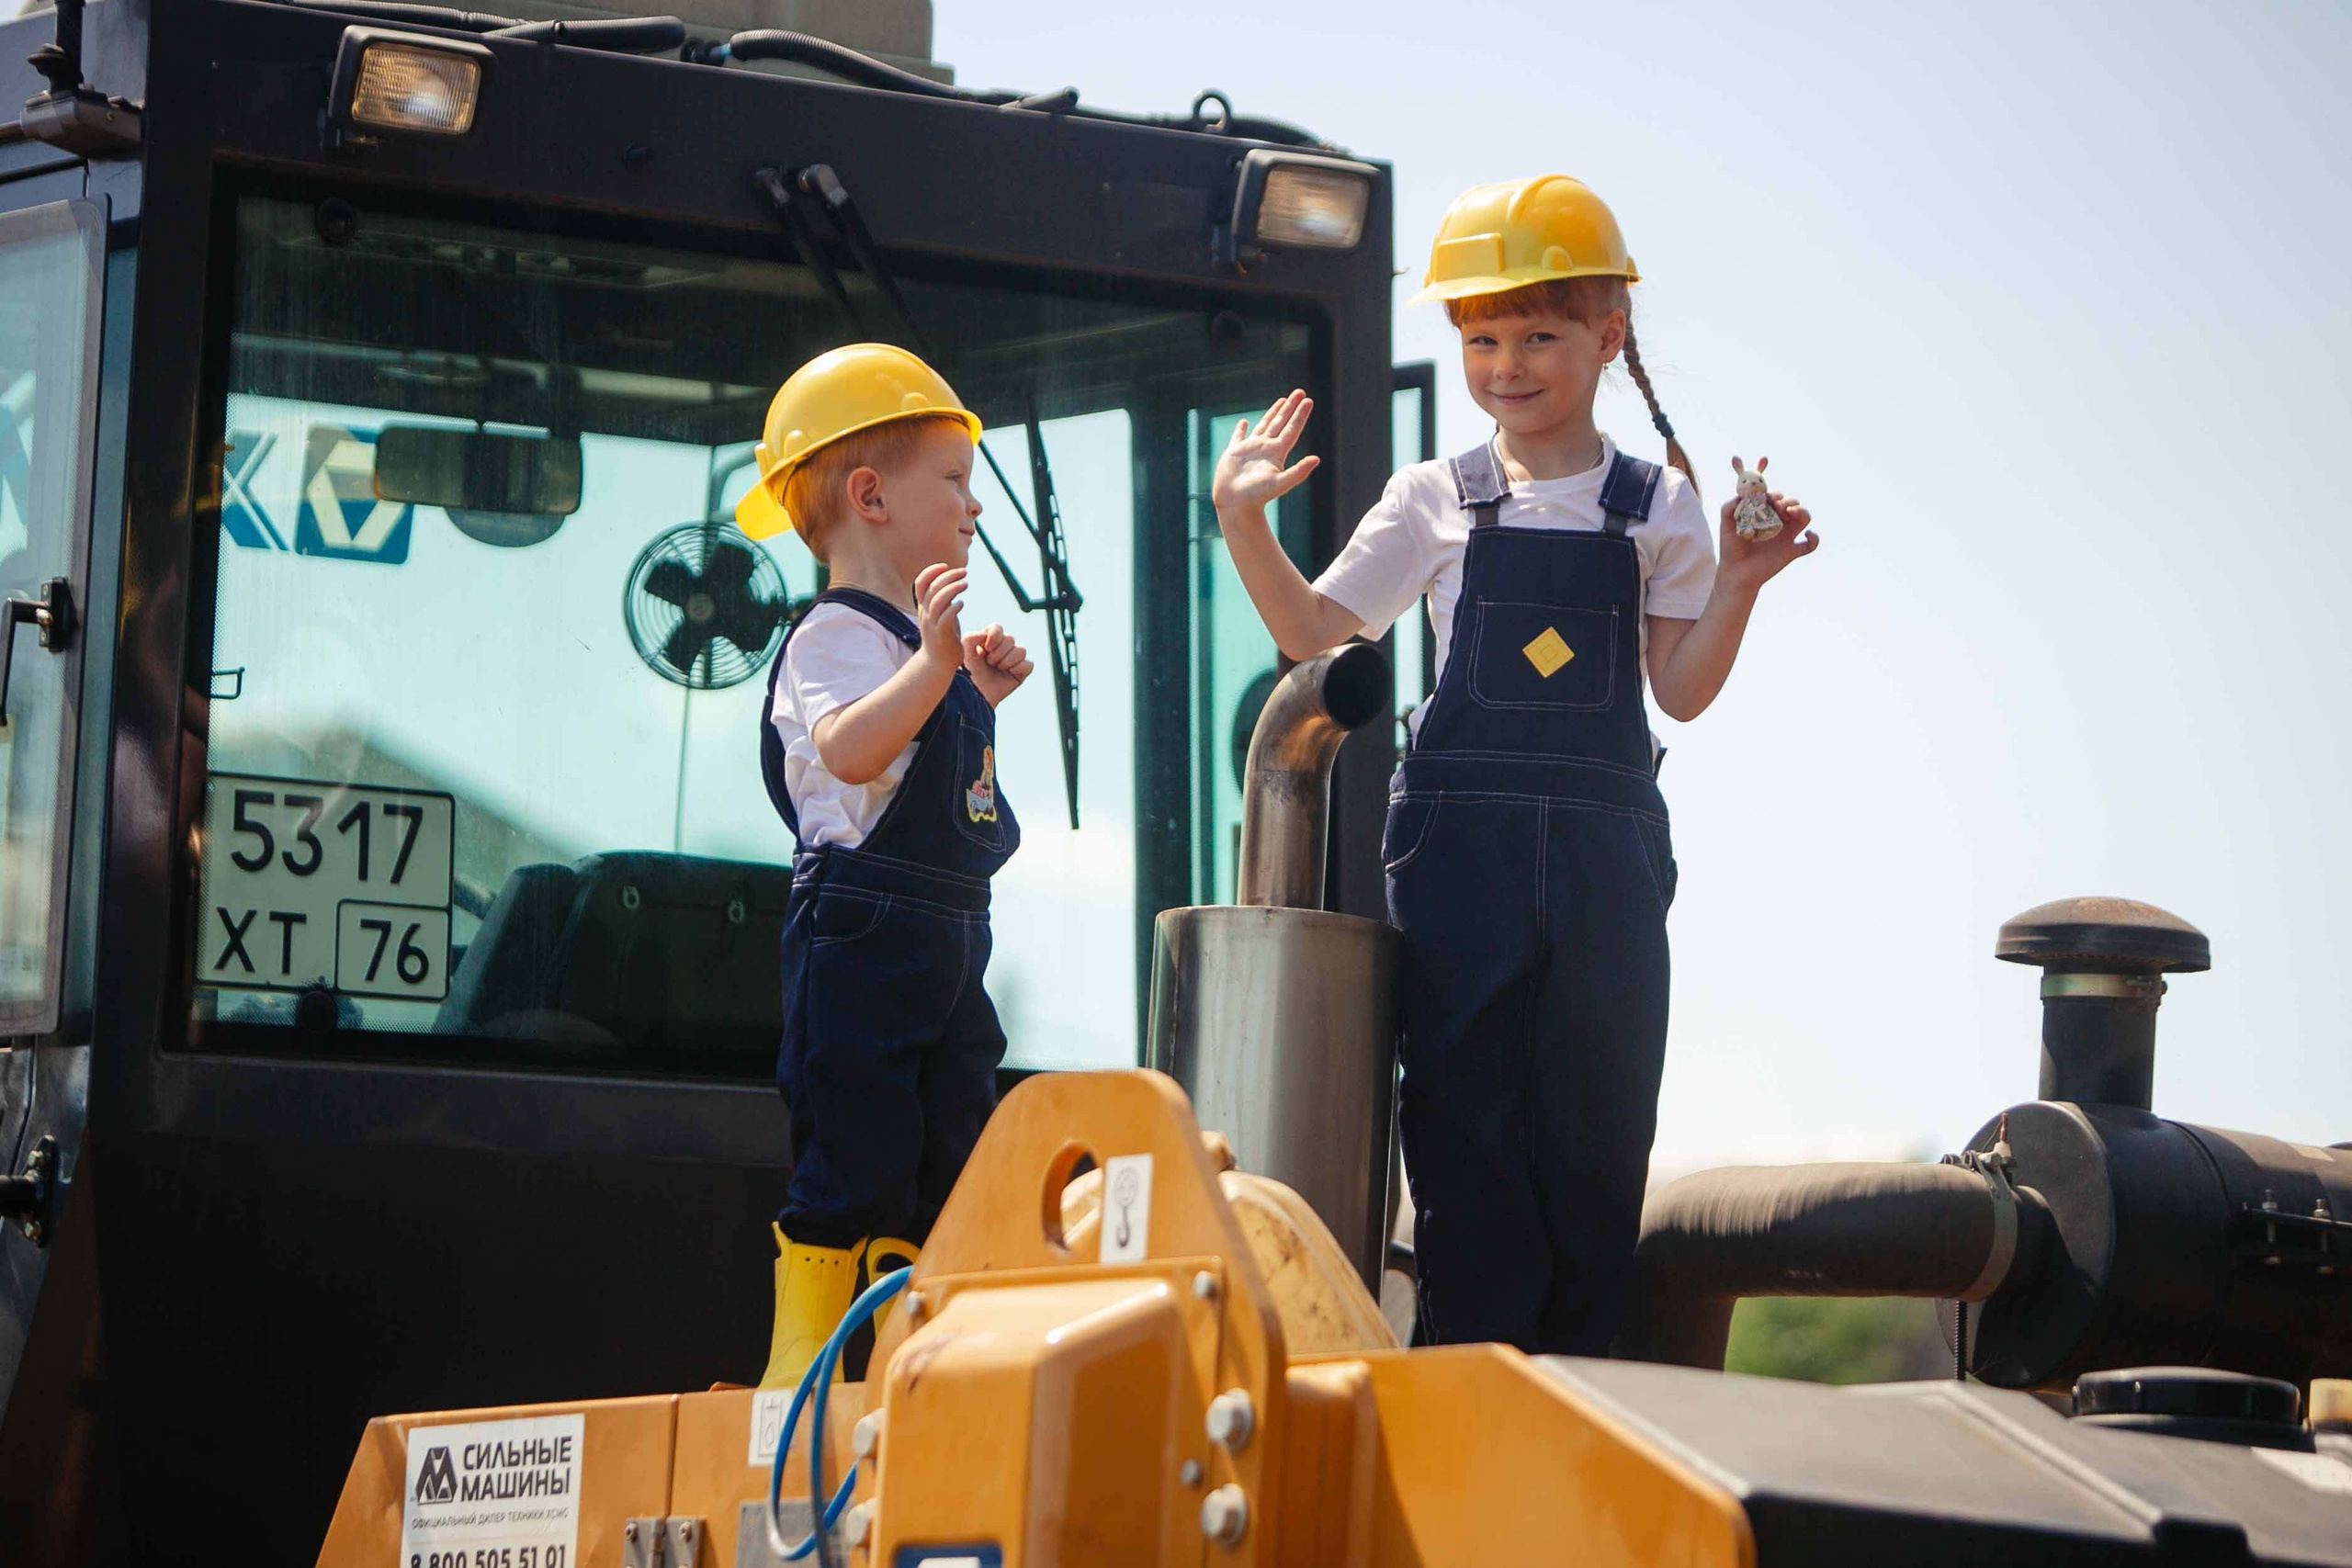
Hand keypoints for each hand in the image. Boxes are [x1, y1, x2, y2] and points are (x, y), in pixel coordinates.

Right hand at [913, 563, 966, 672]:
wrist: (937, 664)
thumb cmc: (942, 637)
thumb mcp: (940, 614)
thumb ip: (943, 599)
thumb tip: (952, 581)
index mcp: (923, 607)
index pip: (920, 583)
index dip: (931, 571)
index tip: (946, 566)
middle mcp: (925, 614)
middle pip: (932, 588)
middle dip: (948, 576)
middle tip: (965, 572)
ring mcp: (932, 625)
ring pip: (937, 601)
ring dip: (952, 589)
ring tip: (966, 584)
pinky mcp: (941, 635)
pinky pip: (945, 618)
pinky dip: (953, 608)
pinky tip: (961, 604)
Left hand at [962, 623, 1033, 705]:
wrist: (975, 695)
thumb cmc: (968, 674)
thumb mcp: (964, 653)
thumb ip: (970, 638)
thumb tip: (985, 633)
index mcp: (989, 640)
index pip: (998, 628)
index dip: (994, 637)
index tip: (985, 649)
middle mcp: (1002, 648)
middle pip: (1010, 638)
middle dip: (998, 652)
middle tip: (989, 663)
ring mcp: (1013, 660)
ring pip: (1021, 650)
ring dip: (1008, 660)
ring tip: (998, 668)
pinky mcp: (1021, 673)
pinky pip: (1029, 664)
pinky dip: (1019, 668)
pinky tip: (1009, 673)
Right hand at [1211, 390, 1320, 517]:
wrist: (1236, 505)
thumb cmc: (1257, 496)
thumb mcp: (1281, 483)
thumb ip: (1299, 471)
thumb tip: (1317, 459)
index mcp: (1277, 453)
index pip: (1292, 429)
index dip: (1300, 415)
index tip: (1308, 400)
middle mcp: (1266, 449)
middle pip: (1281, 423)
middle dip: (1290, 407)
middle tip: (1300, 392)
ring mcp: (1250, 450)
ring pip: (1264, 426)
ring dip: (1273, 413)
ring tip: (1281, 401)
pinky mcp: (1234, 453)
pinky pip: (1239, 437)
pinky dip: (1241, 429)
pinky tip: (1245, 422)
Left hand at [1718, 456, 1818, 590]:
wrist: (1736, 572)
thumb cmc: (1731, 547)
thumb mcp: (1726, 525)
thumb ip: (1729, 508)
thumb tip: (1739, 496)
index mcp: (1764, 512)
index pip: (1769, 491)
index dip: (1767, 475)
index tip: (1763, 459)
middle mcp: (1778, 521)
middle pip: (1791, 502)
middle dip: (1786, 500)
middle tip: (1776, 505)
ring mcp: (1786, 535)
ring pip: (1804, 517)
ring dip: (1801, 511)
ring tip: (1790, 512)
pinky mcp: (1791, 551)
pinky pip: (1810, 545)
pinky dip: (1814, 539)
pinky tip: (1807, 534)